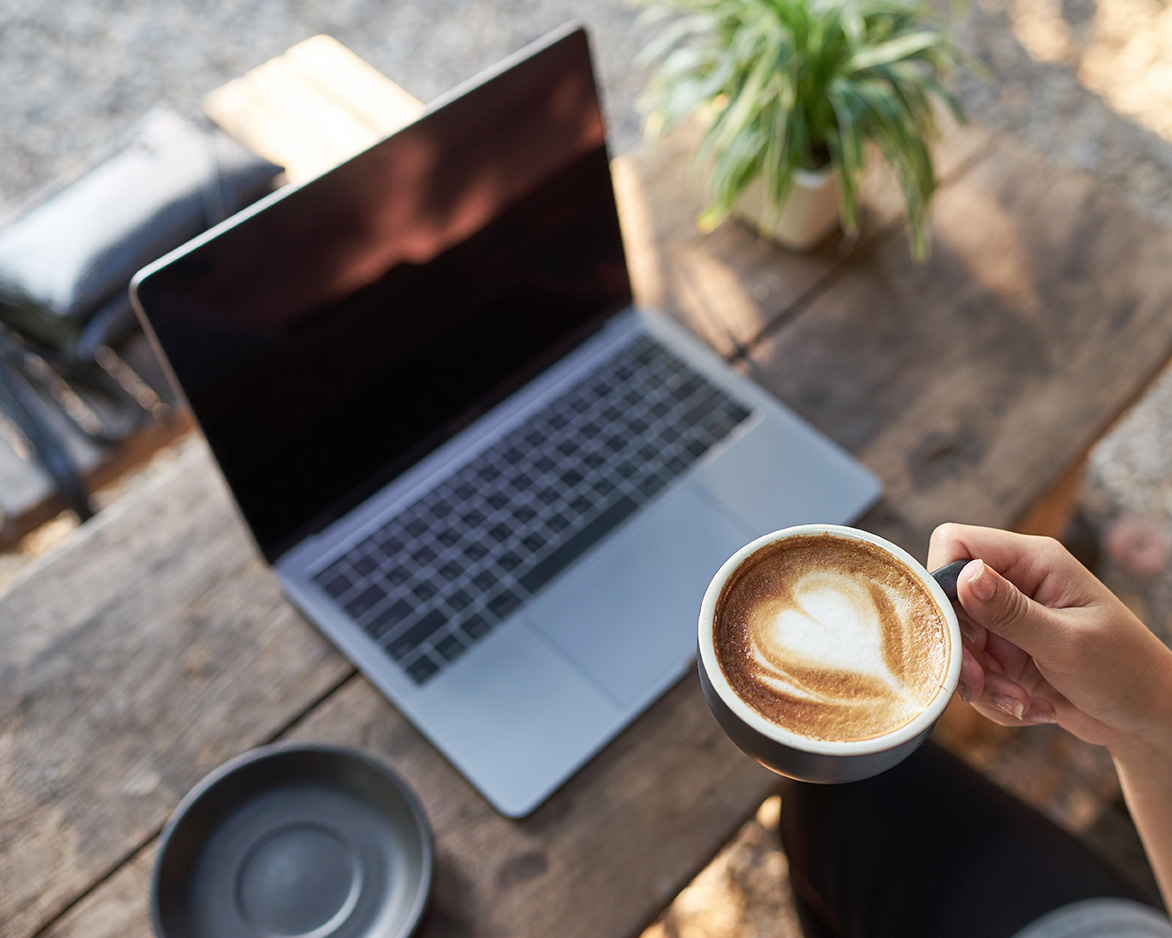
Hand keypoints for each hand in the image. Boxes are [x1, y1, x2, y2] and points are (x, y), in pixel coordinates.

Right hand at [927, 523, 1171, 751]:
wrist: (1148, 719)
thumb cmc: (1126, 672)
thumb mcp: (1067, 642)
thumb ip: (1011, 611)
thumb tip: (963, 575)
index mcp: (1033, 561)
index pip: (956, 544)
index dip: (942, 581)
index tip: (957, 628)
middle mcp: (1013, 585)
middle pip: (948, 604)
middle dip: (964, 651)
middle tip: (985, 683)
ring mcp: (1006, 622)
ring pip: (956, 645)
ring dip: (983, 684)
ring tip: (1022, 703)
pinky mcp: (1004, 656)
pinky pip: (973, 675)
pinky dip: (993, 698)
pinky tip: (1030, 707)